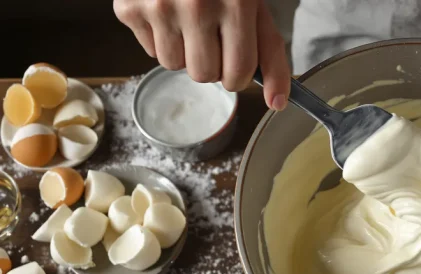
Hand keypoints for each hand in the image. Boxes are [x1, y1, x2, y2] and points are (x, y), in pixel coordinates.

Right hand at [114, 0, 289, 109]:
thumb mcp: (254, 9)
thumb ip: (270, 55)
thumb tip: (278, 104)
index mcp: (237, 4)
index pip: (238, 73)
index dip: (238, 75)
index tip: (236, 61)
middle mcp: (196, 5)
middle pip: (203, 75)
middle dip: (210, 63)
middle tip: (210, 33)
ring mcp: (159, 6)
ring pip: (173, 65)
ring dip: (183, 52)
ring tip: (187, 20)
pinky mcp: (129, 8)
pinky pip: (149, 51)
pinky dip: (159, 38)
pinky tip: (167, 12)